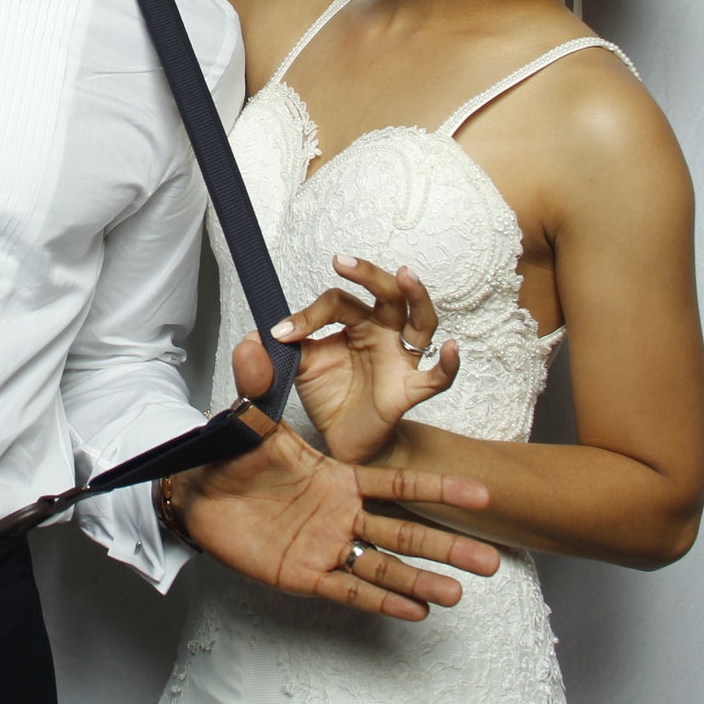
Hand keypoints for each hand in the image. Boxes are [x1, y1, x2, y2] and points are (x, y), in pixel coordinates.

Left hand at [175, 336, 495, 620]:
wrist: (196, 492)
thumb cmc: (229, 457)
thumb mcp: (250, 421)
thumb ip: (259, 384)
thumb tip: (257, 338)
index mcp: (337, 479)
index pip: (395, 486)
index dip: (436, 490)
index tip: (480, 492)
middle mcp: (340, 514)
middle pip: (402, 532)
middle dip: (445, 546)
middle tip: (490, 560)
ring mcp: (325, 546)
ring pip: (382, 565)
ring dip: (421, 581)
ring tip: (460, 594)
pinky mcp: (304, 574)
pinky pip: (348, 590)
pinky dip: (380, 601)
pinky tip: (414, 613)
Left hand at [275, 255, 459, 463]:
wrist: (346, 440)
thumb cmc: (331, 396)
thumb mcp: (298, 368)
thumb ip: (277, 351)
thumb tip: (250, 337)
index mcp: (355, 324)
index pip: (338, 302)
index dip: (308, 314)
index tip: (280, 334)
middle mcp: (382, 334)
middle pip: (385, 294)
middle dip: (367, 274)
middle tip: (341, 262)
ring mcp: (400, 360)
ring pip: (420, 321)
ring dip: (415, 296)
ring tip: (406, 276)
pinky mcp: (409, 391)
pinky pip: (437, 377)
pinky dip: (449, 363)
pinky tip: (453, 348)